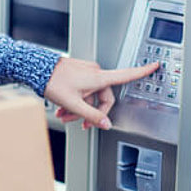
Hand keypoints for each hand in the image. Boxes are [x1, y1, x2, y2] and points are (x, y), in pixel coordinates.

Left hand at [44, 57, 158, 129]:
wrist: (37, 69)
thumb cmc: (54, 82)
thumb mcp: (73, 104)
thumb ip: (92, 116)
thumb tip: (105, 124)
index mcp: (98, 78)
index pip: (126, 74)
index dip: (142, 71)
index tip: (154, 66)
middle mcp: (95, 72)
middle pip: (103, 97)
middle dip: (91, 112)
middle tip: (79, 122)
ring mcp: (86, 71)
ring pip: (90, 95)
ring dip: (79, 108)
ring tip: (65, 115)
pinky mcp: (78, 72)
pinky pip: (83, 89)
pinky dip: (75, 100)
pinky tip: (63, 107)